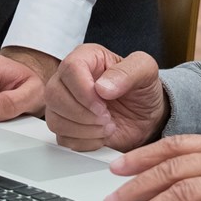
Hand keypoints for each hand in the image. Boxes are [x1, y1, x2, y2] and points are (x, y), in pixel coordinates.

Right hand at [45, 45, 167, 152]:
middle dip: (82, 113)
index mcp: (87, 58)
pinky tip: (101, 136)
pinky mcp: (67, 127)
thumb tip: (102, 87)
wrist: (146, 116)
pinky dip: (84, 142)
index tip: (103, 105)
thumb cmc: (143, 89)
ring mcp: (65, 104)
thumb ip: (128, 72)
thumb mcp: (146, 71)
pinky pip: (62, 138)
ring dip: (84, 129)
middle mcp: (70, 79)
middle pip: (54, 94)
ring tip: (108, 127)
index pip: (70, 68)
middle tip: (107, 118)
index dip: (84, 91)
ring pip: (54, 119)